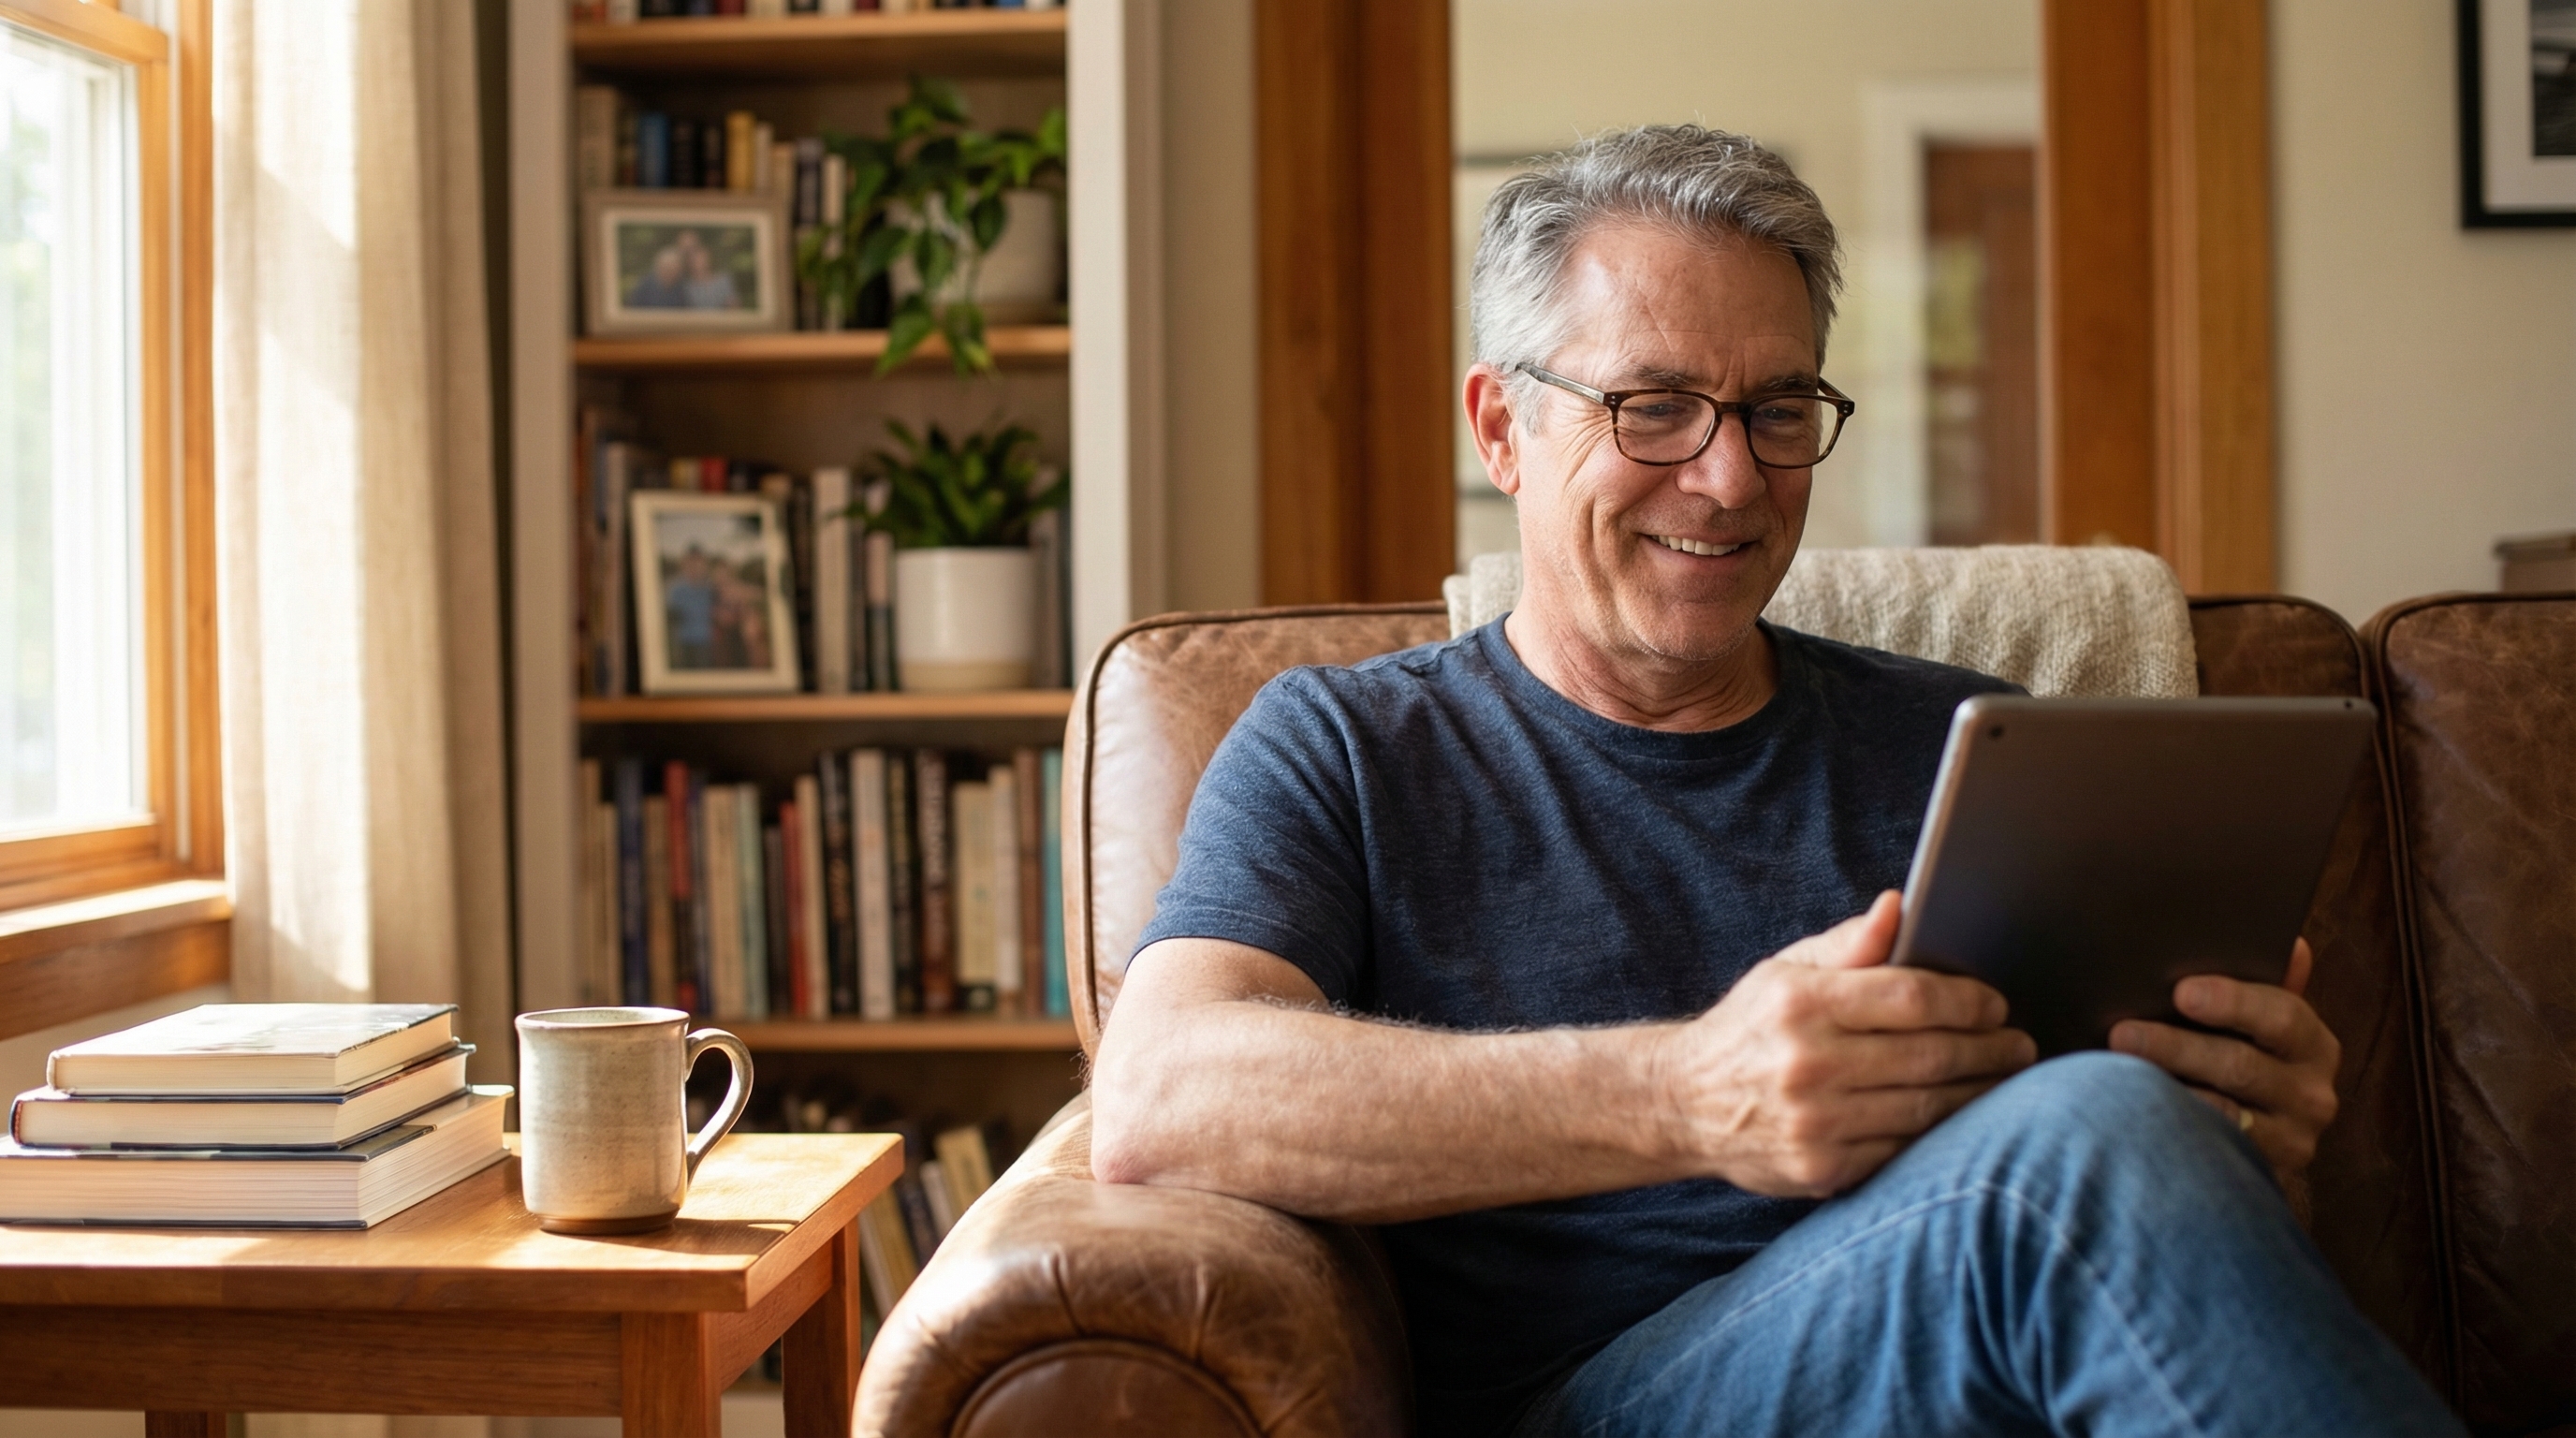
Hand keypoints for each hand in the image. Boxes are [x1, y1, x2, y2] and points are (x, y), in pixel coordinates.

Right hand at [1653, 891, 2037, 1198]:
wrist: (1682, 1104)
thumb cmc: (1748, 1029)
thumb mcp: (1785, 971)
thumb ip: (1849, 945)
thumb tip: (1900, 906)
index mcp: (1800, 1003)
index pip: (1909, 996)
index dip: (1966, 1000)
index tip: (1995, 1003)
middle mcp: (1805, 1063)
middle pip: (1928, 1054)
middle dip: (1989, 1049)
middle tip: (2021, 1045)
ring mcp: (1813, 1122)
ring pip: (1926, 1108)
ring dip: (1979, 1094)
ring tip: (2006, 1079)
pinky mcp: (1820, 1168)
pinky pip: (1903, 1149)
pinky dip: (1943, 1135)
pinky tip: (1965, 1119)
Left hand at [2108, 939, 2339, 1183]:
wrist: (2245, 1135)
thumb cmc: (2238, 1053)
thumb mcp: (2257, 1019)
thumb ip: (2267, 982)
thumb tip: (2292, 945)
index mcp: (2312, 1044)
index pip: (2281, 1016)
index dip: (2232, 1002)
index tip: (2180, 992)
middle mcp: (2312, 1095)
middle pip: (2240, 1066)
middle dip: (2175, 1046)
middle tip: (2121, 1033)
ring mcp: (2290, 1140)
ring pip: (2219, 1112)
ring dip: (2163, 1090)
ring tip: (2112, 1075)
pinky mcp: (2260, 1173)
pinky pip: (2208, 1150)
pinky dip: (2169, 1130)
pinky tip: (2131, 1114)